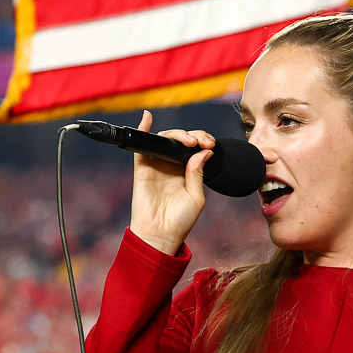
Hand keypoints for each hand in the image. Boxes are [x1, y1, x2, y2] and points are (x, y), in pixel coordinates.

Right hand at [129, 109, 213, 254]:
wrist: (160, 236)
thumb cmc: (180, 221)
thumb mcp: (196, 196)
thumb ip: (198, 173)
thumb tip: (203, 152)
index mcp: (187, 172)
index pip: (195, 149)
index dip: (202, 141)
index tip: (210, 144)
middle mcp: (171, 166)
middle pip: (180, 140)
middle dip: (193, 136)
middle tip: (202, 142)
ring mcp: (156, 166)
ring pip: (164, 140)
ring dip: (176, 134)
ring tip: (188, 141)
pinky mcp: (142, 169)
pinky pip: (142, 146)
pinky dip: (144, 129)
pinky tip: (148, 117)